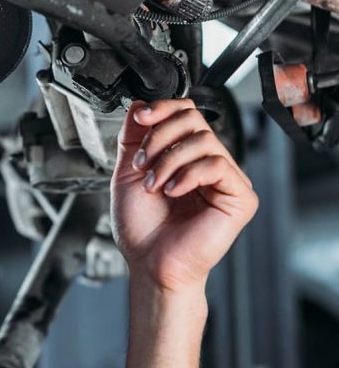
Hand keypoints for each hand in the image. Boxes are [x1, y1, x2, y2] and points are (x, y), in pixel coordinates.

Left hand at [111, 99, 257, 292]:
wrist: (149, 263)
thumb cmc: (142, 229)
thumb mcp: (128, 173)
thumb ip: (133, 137)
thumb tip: (139, 103)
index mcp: (185, 157)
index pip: (185, 113)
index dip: (163, 109)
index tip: (141, 117)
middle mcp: (208, 164)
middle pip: (193, 119)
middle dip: (160, 136)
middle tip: (143, 164)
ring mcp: (226, 180)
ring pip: (203, 140)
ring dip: (168, 160)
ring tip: (154, 186)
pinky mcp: (240, 198)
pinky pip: (218, 164)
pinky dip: (188, 174)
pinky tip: (172, 191)